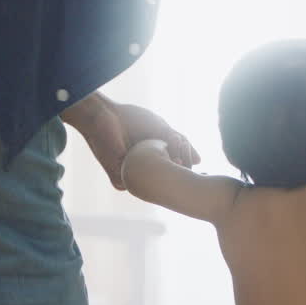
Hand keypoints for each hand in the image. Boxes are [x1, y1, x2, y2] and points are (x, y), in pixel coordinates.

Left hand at [63, 94, 198, 188]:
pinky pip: (136, 189)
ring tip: (175, 159)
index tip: (198, 169)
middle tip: (188, 164)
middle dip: (180, 173)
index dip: (186, 171)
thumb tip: (200, 162)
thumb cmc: (133, 120)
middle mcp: (144, 172)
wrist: (106, 116)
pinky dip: (148, 178)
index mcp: (155, 162)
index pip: (174, 174)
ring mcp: (132, 178)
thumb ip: (181, 144)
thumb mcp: (163, 130)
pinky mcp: (118, 180)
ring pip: (154, 188)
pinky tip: (157, 165)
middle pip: (167, 183)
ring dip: (166, 175)